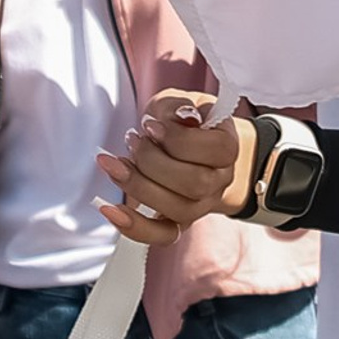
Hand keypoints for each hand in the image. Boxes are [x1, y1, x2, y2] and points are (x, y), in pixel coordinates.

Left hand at [95, 90, 254, 245]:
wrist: (193, 147)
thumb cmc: (185, 123)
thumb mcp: (181, 103)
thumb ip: (177, 107)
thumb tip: (179, 117)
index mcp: (227, 148)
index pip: (215, 149)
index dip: (178, 138)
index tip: (150, 125)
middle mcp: (219, 181)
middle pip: (194, 183)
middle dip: (153, 162)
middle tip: (132, 141)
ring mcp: (201, 205)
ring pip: (177, 209)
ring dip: (139, 186)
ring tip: (114, 164)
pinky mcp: (179, 222)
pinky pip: (163, 236)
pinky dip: (135, 227)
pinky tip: (111, 210)